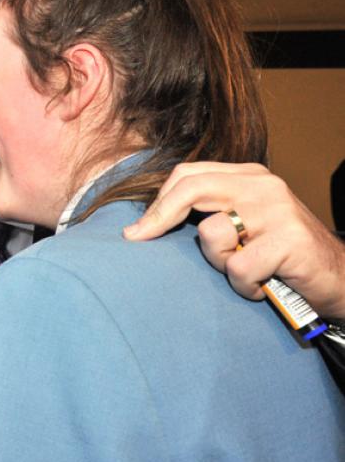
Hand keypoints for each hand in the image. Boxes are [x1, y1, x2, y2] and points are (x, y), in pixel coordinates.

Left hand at [124, 162, 344, 321]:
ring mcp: (277, 210)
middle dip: (159, 217)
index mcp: (248, 177)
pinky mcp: (288, 240)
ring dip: (218, 263)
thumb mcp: (244, 226)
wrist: (340, 279)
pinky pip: (238, 267)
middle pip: (191, 188)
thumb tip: (148, 222)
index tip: (136, 230)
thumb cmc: (281, 258)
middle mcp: (262, 186)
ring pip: (211, 234)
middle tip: (138, 239)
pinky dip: (244, 286)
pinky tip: (262, 287)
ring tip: (244, 271)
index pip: (189, 174)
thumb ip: (210, 213)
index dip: (158, 202)